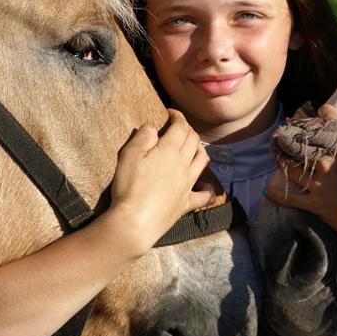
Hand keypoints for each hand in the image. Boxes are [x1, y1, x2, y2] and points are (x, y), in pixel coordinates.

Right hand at [107, 109, 212, 254]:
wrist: (135, 222)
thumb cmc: (129, 187)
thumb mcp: (129, 156)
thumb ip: (143, 137)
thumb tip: (152, 126)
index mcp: (170, 150)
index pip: (181, 127)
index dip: (178, 116)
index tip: (171, 113)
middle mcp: (184, 164)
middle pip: (194, 141)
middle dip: (188, 130)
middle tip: (178, 128)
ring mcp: (188, 184)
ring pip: (202, 161)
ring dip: (200, 150)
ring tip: (193, 148)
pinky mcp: (186, 203)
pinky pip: (204, 195)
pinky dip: (207, 189)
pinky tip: (206, 188)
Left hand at [265, 116, 336, 253]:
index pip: (332, 123)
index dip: (326, 113)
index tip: (322, 110)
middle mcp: (328, 163)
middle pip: (306, 144)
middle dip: (297, 135)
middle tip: (289, 131)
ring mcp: (319, 185)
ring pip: (293, 167)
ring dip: (283, 158)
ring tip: (278, 152)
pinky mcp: (315, 204)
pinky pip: (291, 198)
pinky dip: (277, 194)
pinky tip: (268, 189)